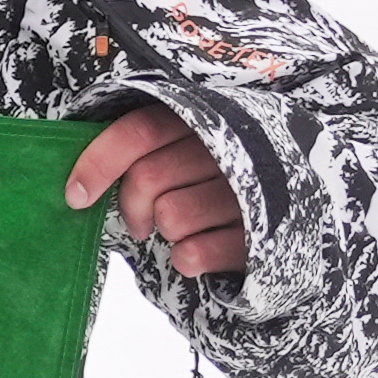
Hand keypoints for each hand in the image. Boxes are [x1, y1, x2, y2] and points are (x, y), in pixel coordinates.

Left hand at [68, 102, 248, 275]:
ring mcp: (252, 191)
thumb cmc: (219, 178)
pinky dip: (187, 258)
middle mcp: (231, 148)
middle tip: (141, 221)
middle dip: (133, 207)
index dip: (99, 162)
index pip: (140, 131)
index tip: (75, 196)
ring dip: (167, 231)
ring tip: (188, 227)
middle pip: (147, 179)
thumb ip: (142, 151)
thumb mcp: (185, 149)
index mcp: (203, 119)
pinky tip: (207, 246)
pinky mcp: (263, 236)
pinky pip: (193, 254)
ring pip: (171, 217)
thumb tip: (80, 186)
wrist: (301, 206)